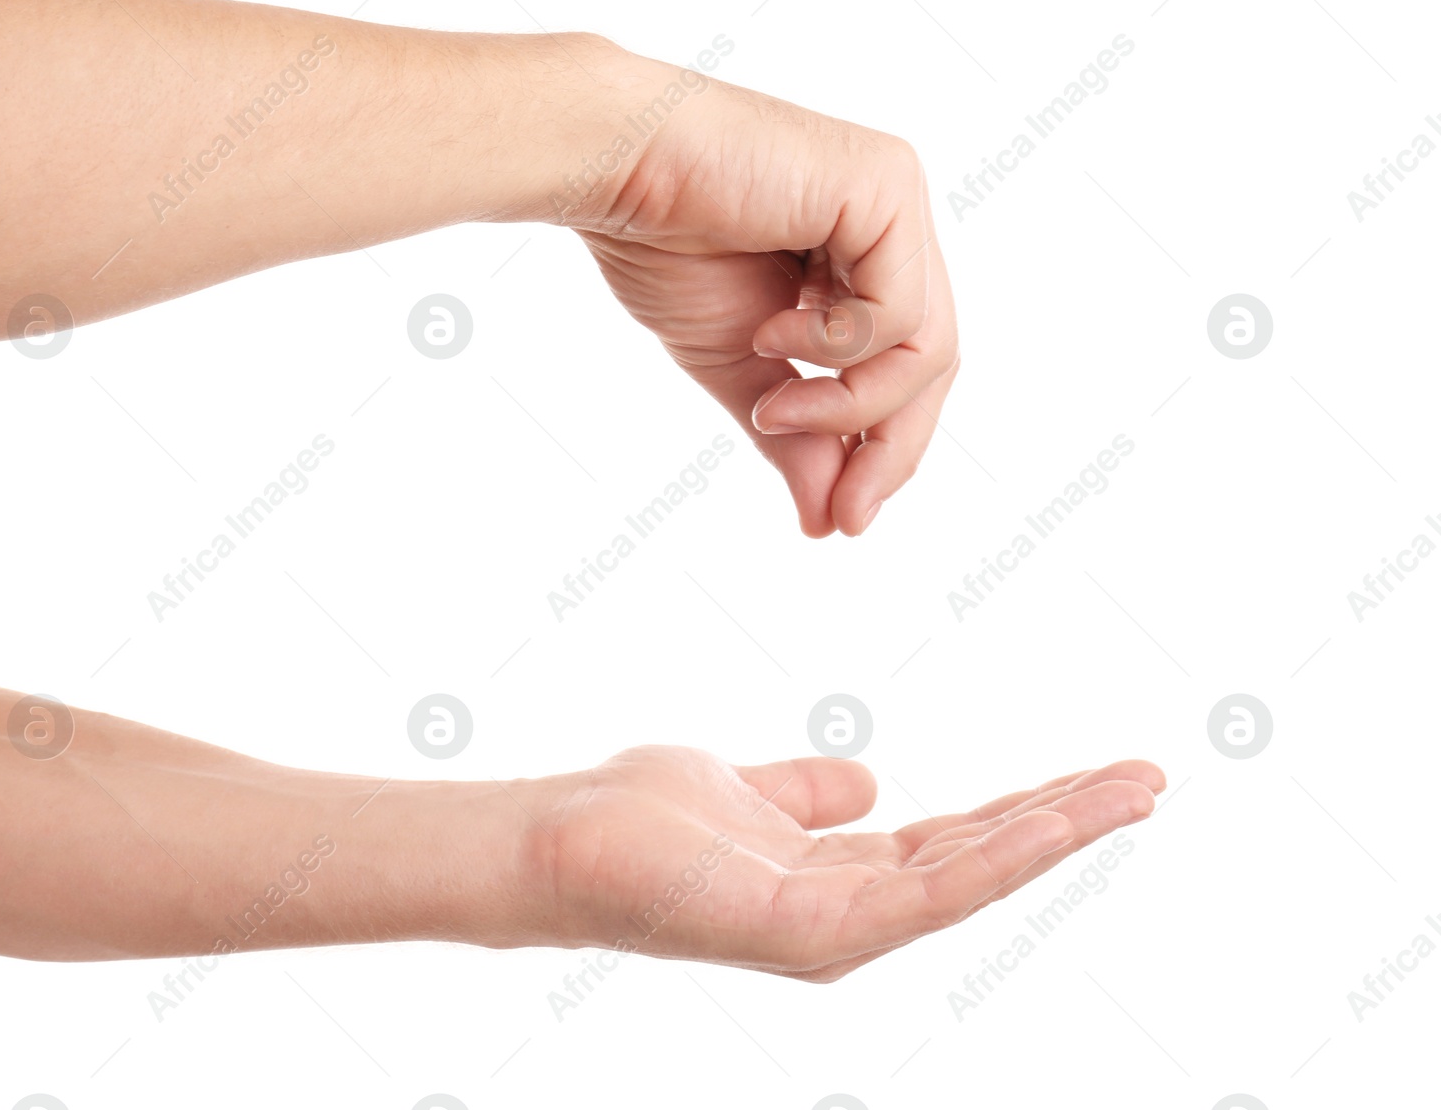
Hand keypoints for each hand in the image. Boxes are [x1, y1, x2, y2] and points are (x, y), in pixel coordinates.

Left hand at [534, 746, 1161, 980]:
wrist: (553, 841)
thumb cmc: (635, 821)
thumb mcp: (743, 789)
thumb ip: (805, 792)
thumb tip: (867, 781)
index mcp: (835, 880)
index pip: (953, 846)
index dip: (1028, 812)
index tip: (1097, 774)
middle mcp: (847, 916)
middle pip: (979, 862)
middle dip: (1067, 820)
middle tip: (1151, 778)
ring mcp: (835, 932)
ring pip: (973, 878)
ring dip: (1059, 833)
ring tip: (1137, 790)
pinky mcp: (813, 932)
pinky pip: (929, 889)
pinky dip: (1002, 854)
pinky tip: (1059, 816)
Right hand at [572, 54, 957, 537]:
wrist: (615, 171)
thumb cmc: (663, 245)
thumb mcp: (741, 368)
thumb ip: (794, 437)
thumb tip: (828, 522)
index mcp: (859, 258)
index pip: (906, 368)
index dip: (883, 450)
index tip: (840, 521)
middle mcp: (890, 226)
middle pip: (932, 363)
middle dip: (888, 448)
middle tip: (844, 513)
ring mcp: (895, 201)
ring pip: (927, 347)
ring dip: (851, 404)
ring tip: (773, 406)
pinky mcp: (887, 186)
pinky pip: (900, 311)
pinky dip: (837, 350)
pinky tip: (771, 332)